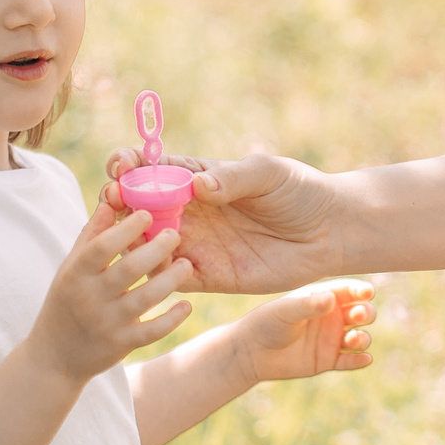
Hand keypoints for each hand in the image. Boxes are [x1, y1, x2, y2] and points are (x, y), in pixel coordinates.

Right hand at [32, 199, 194, 380]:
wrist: (55, 356)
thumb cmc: (67, 301)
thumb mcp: (71, 268)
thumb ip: (91, 236)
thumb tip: (110, 201)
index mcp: (75, 274)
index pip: (101, 247)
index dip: (125, 229)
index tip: (147, 214)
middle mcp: (90, 298)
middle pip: (128, 270)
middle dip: (155, 250)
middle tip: (175, 234)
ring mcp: (106, 323)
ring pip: (145, 299)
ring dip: (169, 281)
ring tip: (186, 265)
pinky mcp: (121, 345)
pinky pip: (152, 331)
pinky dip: (171, 319)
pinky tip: (186, 304)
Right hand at [103, 150, 340, 293]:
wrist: (331, 232)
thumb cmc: (300, 192)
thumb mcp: (266, 174)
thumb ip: (231, 177)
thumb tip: (198, 184)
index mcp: (194, 177)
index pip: (147, 169)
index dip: (126, 166)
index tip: (120, 167)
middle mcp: (186, 212)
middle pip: (135, 208)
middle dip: (117, 203)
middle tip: (113, 201)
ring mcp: (193, 244)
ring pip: (144, 245)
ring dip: (129, 241)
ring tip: (132, 235)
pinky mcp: (206, 277)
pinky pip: (170, 279)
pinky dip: (157, 274)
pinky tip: (164, 266)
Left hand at [235, 280, 377, 382]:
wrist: (251, 353)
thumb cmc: (266, 323)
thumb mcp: (286, 310)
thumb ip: (308, 304)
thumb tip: (332, 299)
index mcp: (322, 298)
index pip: (350, 290)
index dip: (361, 290)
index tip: (367, 292)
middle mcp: (331, 317)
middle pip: (362, 312)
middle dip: (366, 313)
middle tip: (358, 316)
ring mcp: (331, 339)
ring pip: (360, 337)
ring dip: (363, 338)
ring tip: (352, 340)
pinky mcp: (329, 360)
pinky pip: (351, 361)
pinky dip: (360, 360)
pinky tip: (364, 359)